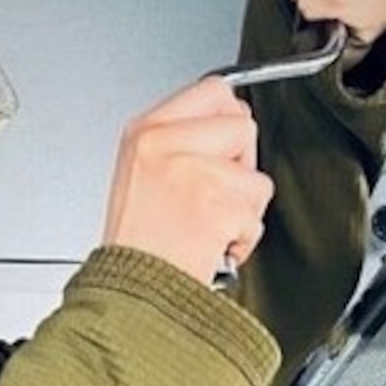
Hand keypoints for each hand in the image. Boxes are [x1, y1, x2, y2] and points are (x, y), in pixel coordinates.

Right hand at [101, 76, 273, 284]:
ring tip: (208, 226)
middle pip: (242, 123)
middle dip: (241, 162)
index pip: (213, 90)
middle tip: (214, 194)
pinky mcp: (213, 203)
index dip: (230, 120)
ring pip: (255, 175)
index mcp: (144, 131)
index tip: (228, 146)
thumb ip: (181, 142)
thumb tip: (230, 122)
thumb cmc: (137, 247)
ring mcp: (190, 171)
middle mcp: (163, 143)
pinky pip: (255, 215)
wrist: (130, 295)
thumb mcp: (141, 174)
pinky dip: (242, 238)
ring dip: (242, 208)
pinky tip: (211, 245)